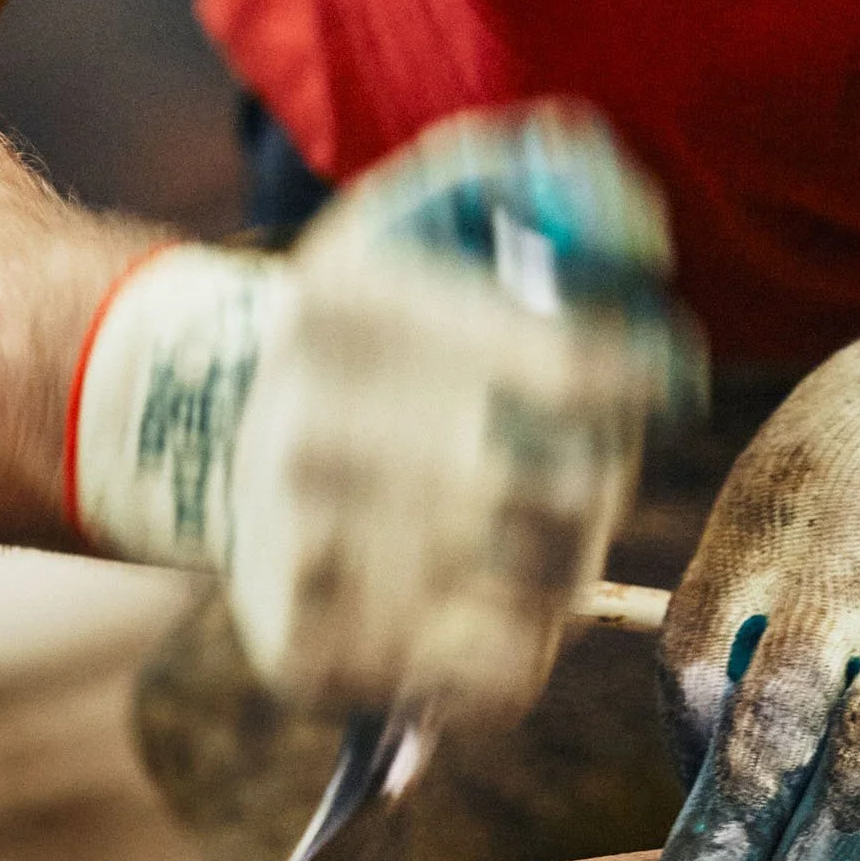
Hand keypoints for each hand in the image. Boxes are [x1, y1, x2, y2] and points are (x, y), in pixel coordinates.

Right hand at [69, 104, 700, 721]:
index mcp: (350, 303)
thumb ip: (550, 178)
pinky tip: (485, 594)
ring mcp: (302, 548)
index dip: (643, 378)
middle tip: (570, 457)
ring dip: (562, 558)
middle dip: (594, 475)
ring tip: (524, 524)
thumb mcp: (433, 208)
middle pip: (563, 492)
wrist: (211, 426)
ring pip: (538, 593)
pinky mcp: (308, 652)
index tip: (649, 378)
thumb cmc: (380, 324)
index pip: (576, 373)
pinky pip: (491, 682)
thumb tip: (640, 240)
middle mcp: (314, 430)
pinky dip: (521, 645)